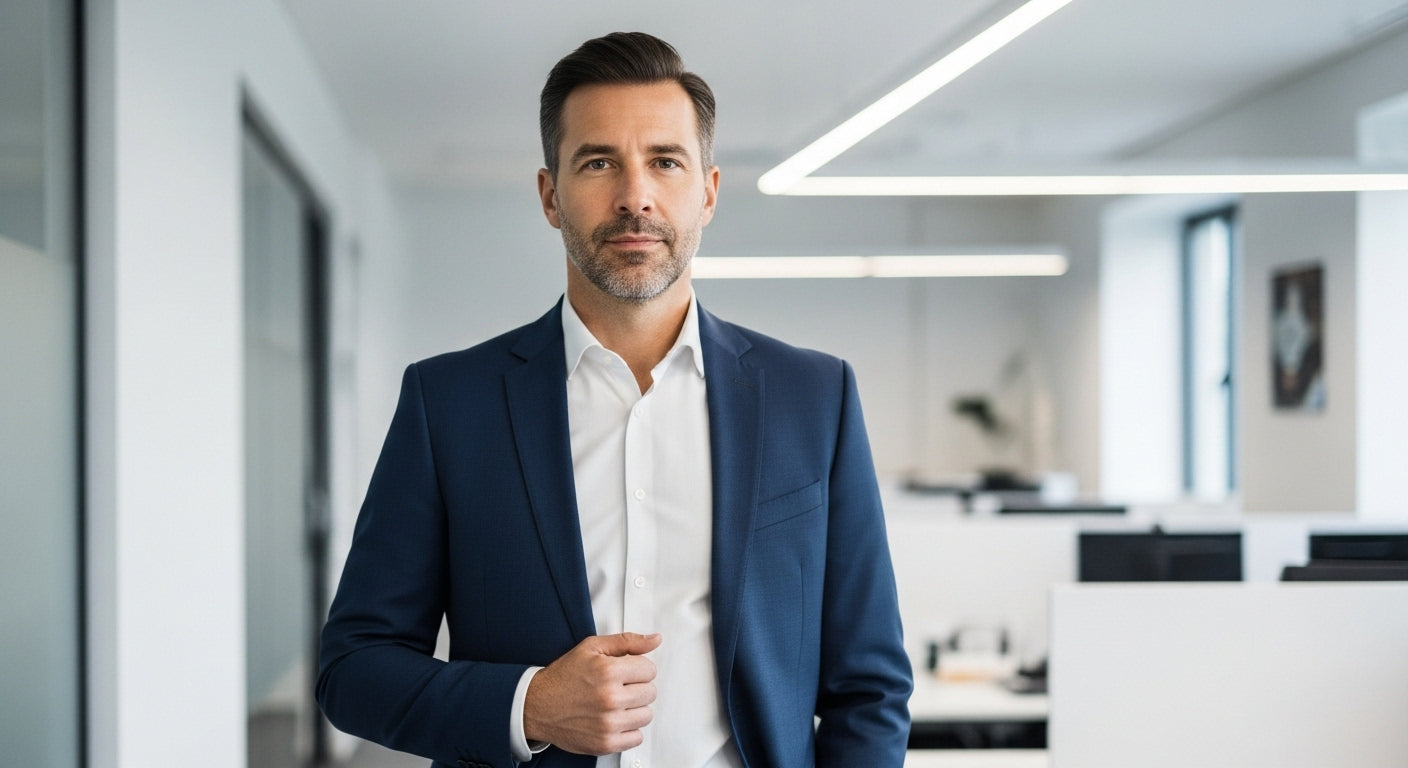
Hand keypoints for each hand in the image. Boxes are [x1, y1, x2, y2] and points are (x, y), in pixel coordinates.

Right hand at [523, 632, 661, 754]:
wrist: (537, 705)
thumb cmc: (564, 676)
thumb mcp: (592, 648)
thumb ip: (627, 642)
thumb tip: (656, 640)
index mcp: (608, 671)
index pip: (650, 670)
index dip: (637, 668)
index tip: (624, 672)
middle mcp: (610, 698)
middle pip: (651, 692)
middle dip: (637, 687)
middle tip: (618, 687)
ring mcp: (608, 723)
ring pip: (647, 715)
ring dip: (634, 709)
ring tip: (615, 703)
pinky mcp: (605, 743)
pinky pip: (637, 737)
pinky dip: (628, 729)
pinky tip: (613, 719)